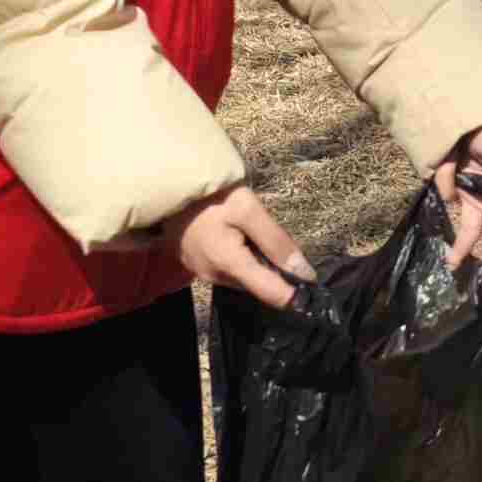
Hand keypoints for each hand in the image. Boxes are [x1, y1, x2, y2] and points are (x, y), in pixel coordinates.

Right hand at [171, 183, 312, 309]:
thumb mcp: (248, 209)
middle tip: (273, 238)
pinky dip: (242, 258)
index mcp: (230, 265)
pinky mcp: (198, 267)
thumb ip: (276, 242)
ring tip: (253, 233)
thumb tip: (305, 273)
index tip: (311, 282)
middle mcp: (216, 278)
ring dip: (257, 262)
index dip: (295, 293)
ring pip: (246, 277)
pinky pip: (230, 270)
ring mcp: (204, 274)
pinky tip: (238, 236)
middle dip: (274, 268)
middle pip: (260, 285)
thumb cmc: (211, 194)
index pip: (272, 295)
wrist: (170, 186)